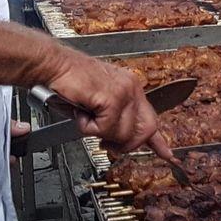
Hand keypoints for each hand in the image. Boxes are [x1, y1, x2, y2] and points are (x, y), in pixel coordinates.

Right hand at [43, 48, 167, 159]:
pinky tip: (81, 112)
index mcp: (131, 88)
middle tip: (106, 143)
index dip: (158, 142)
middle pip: (145, 130)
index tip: (167, 154)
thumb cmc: (69, 82)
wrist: (53, 66)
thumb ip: (112, 117)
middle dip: (126, 144)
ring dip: (100, 133)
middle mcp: (132, 89)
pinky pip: (105, 129)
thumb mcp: (97, 102)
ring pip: (124, 133)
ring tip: (86, 117)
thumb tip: (117, 139)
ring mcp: (124, 93)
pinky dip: (88, 127)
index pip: (151, 118)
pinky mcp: (111, 98)